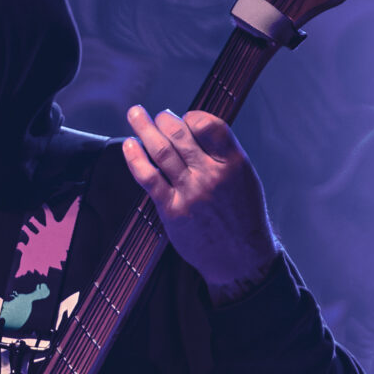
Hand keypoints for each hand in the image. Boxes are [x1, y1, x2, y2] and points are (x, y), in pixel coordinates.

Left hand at [122, 105, 279, 299]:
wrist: (241, 259)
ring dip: (145, 129)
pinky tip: (129, 145)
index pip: (210, 125)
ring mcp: (190, 193)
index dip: (193, 116)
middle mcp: (211, 176)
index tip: (186, 119)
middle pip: (181, 135)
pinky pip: (149, 178)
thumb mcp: (244, 180)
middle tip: (157, 115)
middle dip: (164, 119)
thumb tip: (194, 131)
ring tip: (135, 115)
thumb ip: (222, 156)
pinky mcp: (173, 211)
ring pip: (162, 152)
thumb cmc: (242, 217)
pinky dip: (136, 159)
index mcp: (233, 164)